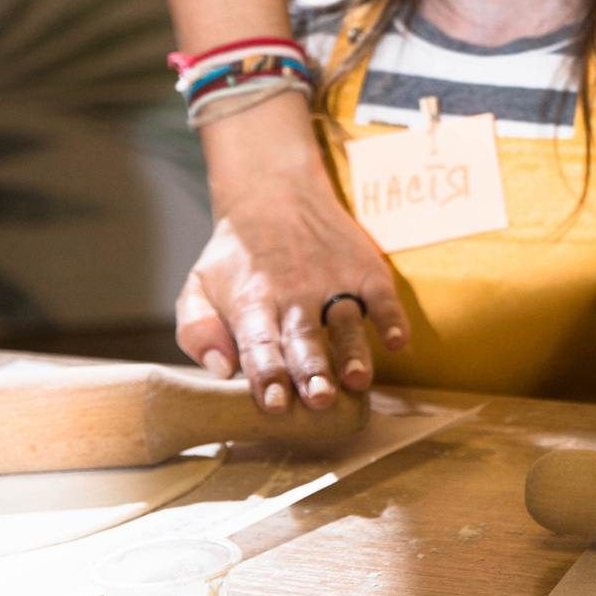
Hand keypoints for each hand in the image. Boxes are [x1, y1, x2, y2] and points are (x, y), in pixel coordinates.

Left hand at [175, 91, 401, 411]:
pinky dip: (392, 319)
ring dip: (353, 351)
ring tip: (358, 380)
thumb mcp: (198, 286)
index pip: (259, 344)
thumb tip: (220, 370)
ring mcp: (334, 281)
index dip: (267, 374)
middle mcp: (295, 293)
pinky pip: (383, 297)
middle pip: (305, 338)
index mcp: (252, 302)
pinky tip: (398, 342)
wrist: (276, 191)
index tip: (274, 403)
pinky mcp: (365, 270)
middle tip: (319, 400)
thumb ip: (197, 330)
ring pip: (346, 321)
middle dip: (312, 371)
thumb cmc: (237, 255)